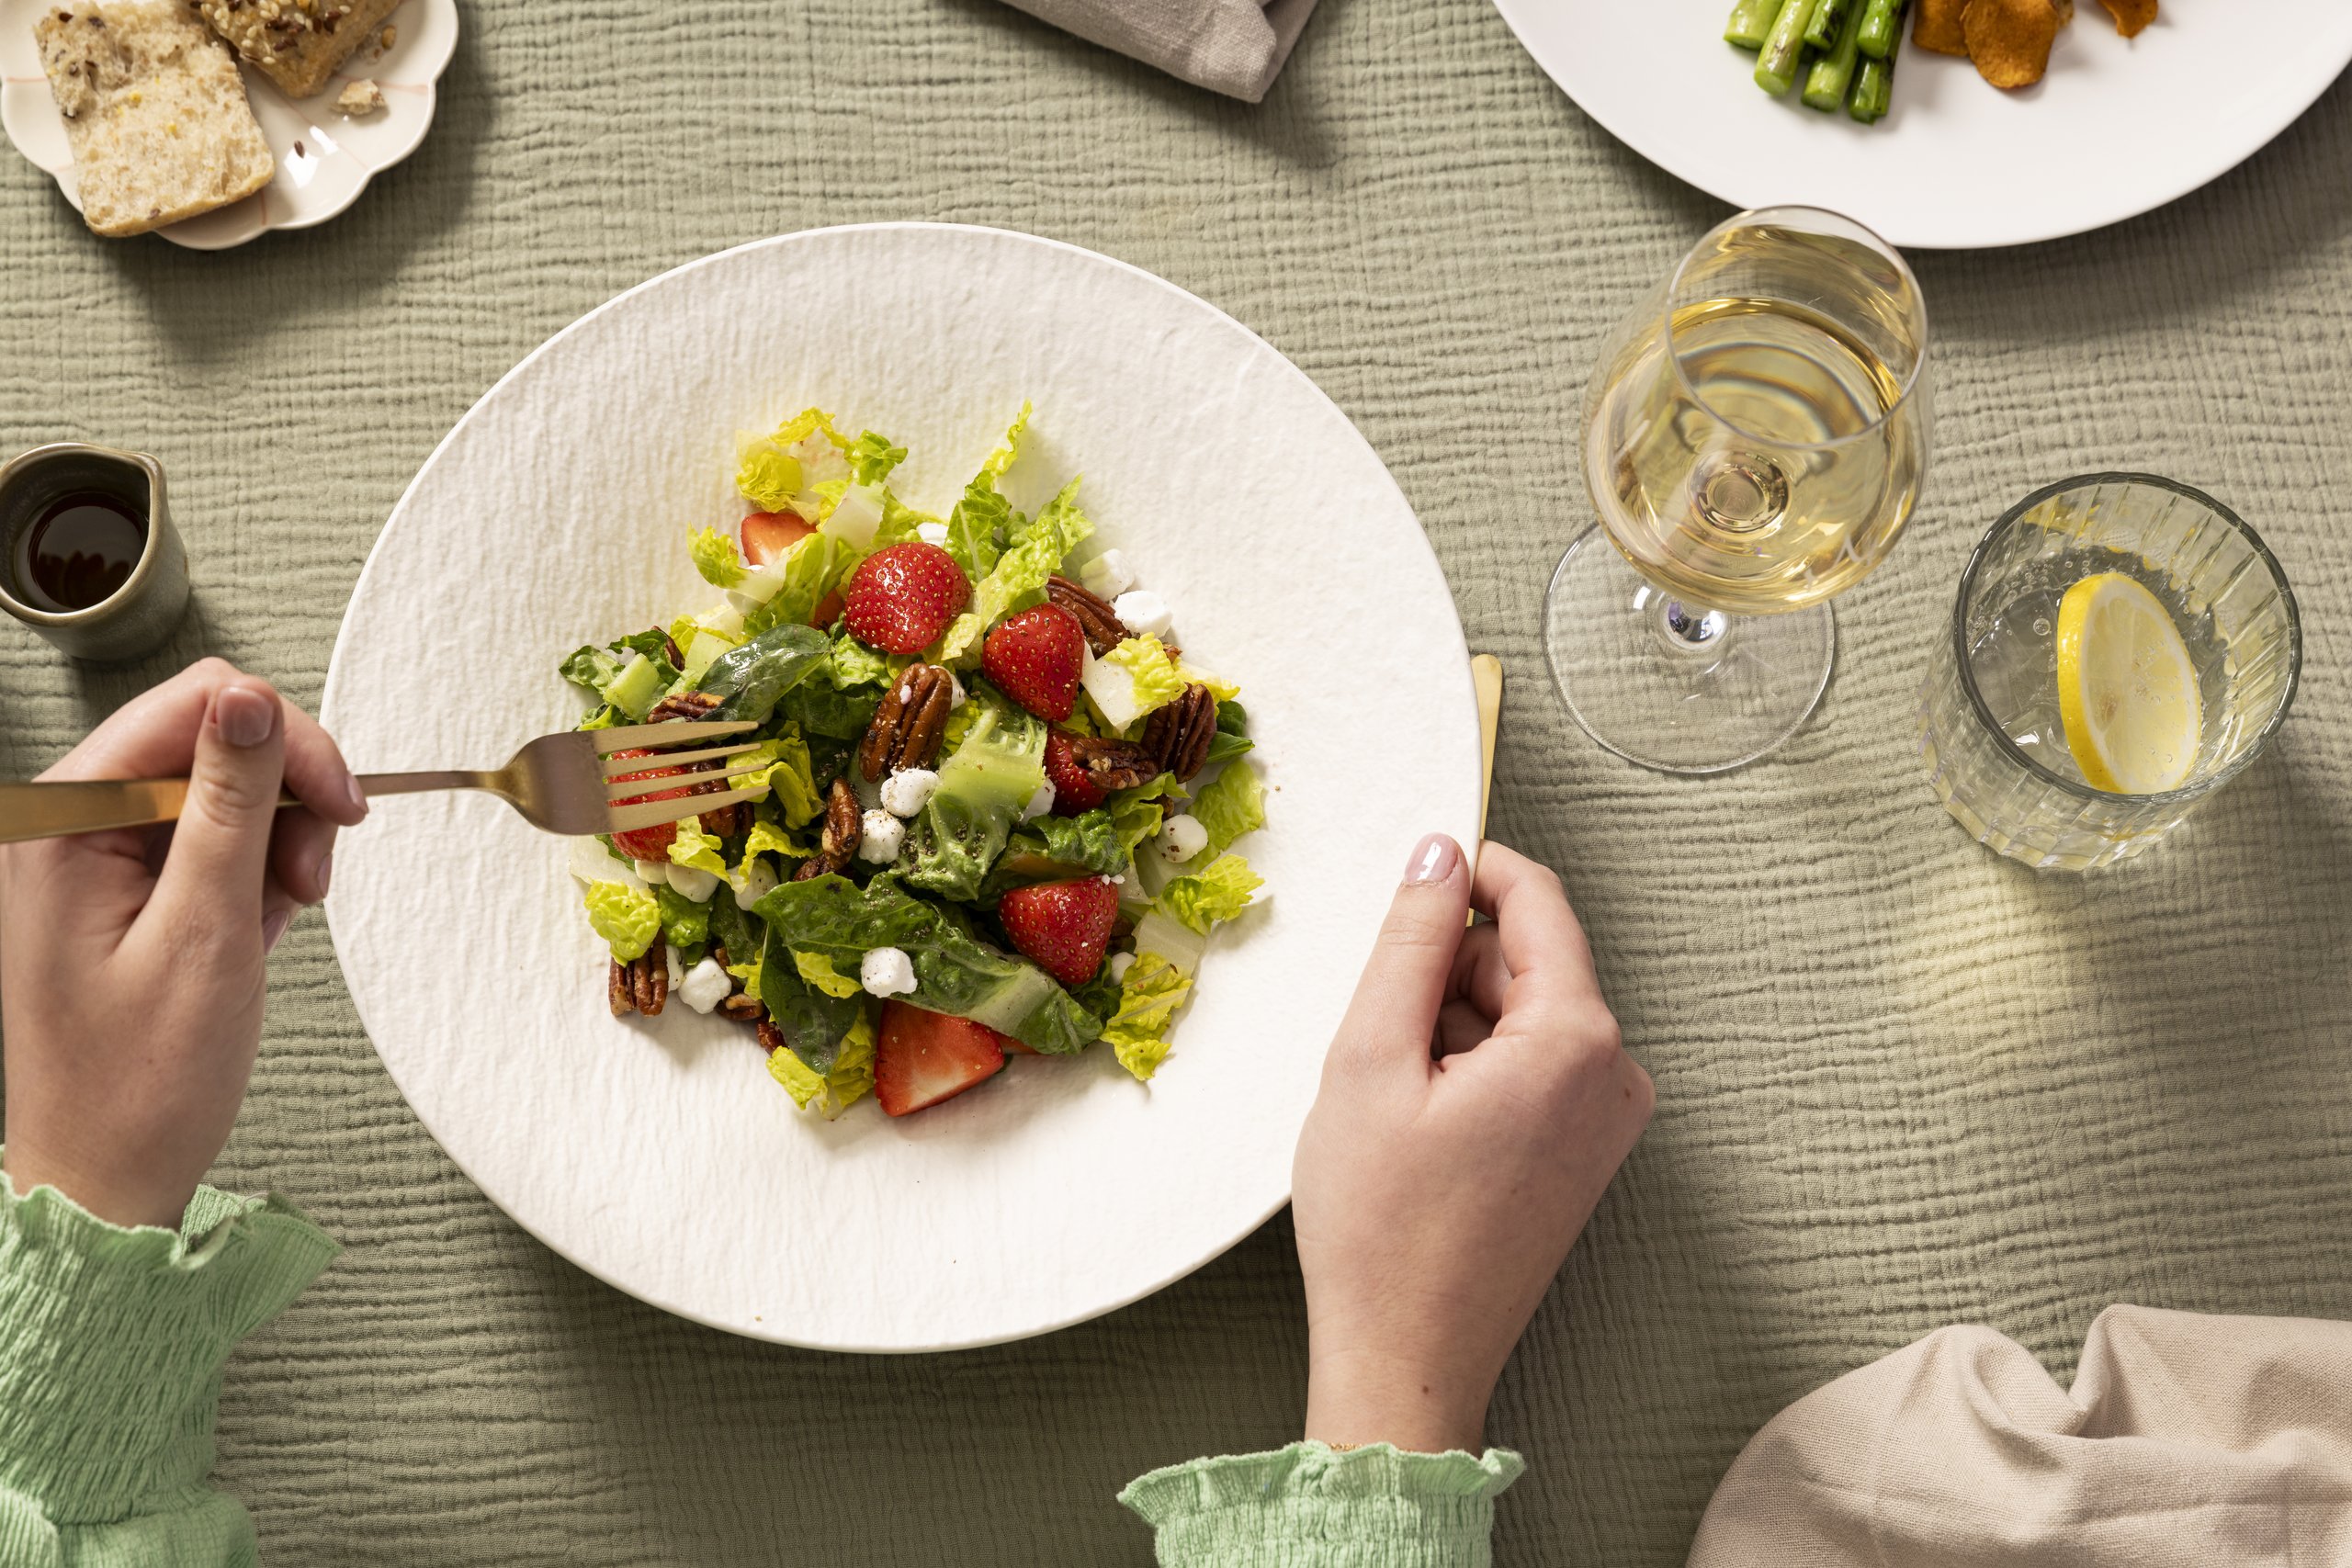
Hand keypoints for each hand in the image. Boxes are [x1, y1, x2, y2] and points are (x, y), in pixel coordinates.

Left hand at [1, 659, 365, 1227]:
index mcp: (62, 823)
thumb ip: (230, 805)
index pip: (193, 707)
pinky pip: (212, 840)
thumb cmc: (139, 1084)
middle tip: (315, 873)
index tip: (342, 805)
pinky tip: (257, 927)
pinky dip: (256, 875)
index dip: (285, 743)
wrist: (108, 1178)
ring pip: (224, 789)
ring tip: (282, 913)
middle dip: (285, 798)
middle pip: (211, 741)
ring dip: (278, 841)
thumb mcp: (204, 933)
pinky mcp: (123, 886)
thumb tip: (251, 700)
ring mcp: (94, 856)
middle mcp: (68, 825)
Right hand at [1292, 835, 1651, 1453]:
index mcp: (1576, 1039)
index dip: (1466, 870)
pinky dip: (1470, 1071)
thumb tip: (1439, 853)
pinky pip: (1529, 1066)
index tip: (1409, 873)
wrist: (1406, 1357)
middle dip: (1444, 974)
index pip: (1536, 899)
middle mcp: (1615, 1073)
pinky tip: (1421, 1128)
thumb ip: (1410, 938)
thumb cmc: (1380, 1225)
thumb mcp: (1371, 1057)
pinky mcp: (1585, 1152)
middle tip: (1377, 1045)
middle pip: (1525, 959)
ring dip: (1450, 1028)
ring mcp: (1607, 1118)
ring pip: (1519, 1013)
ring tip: (1394, 1102)